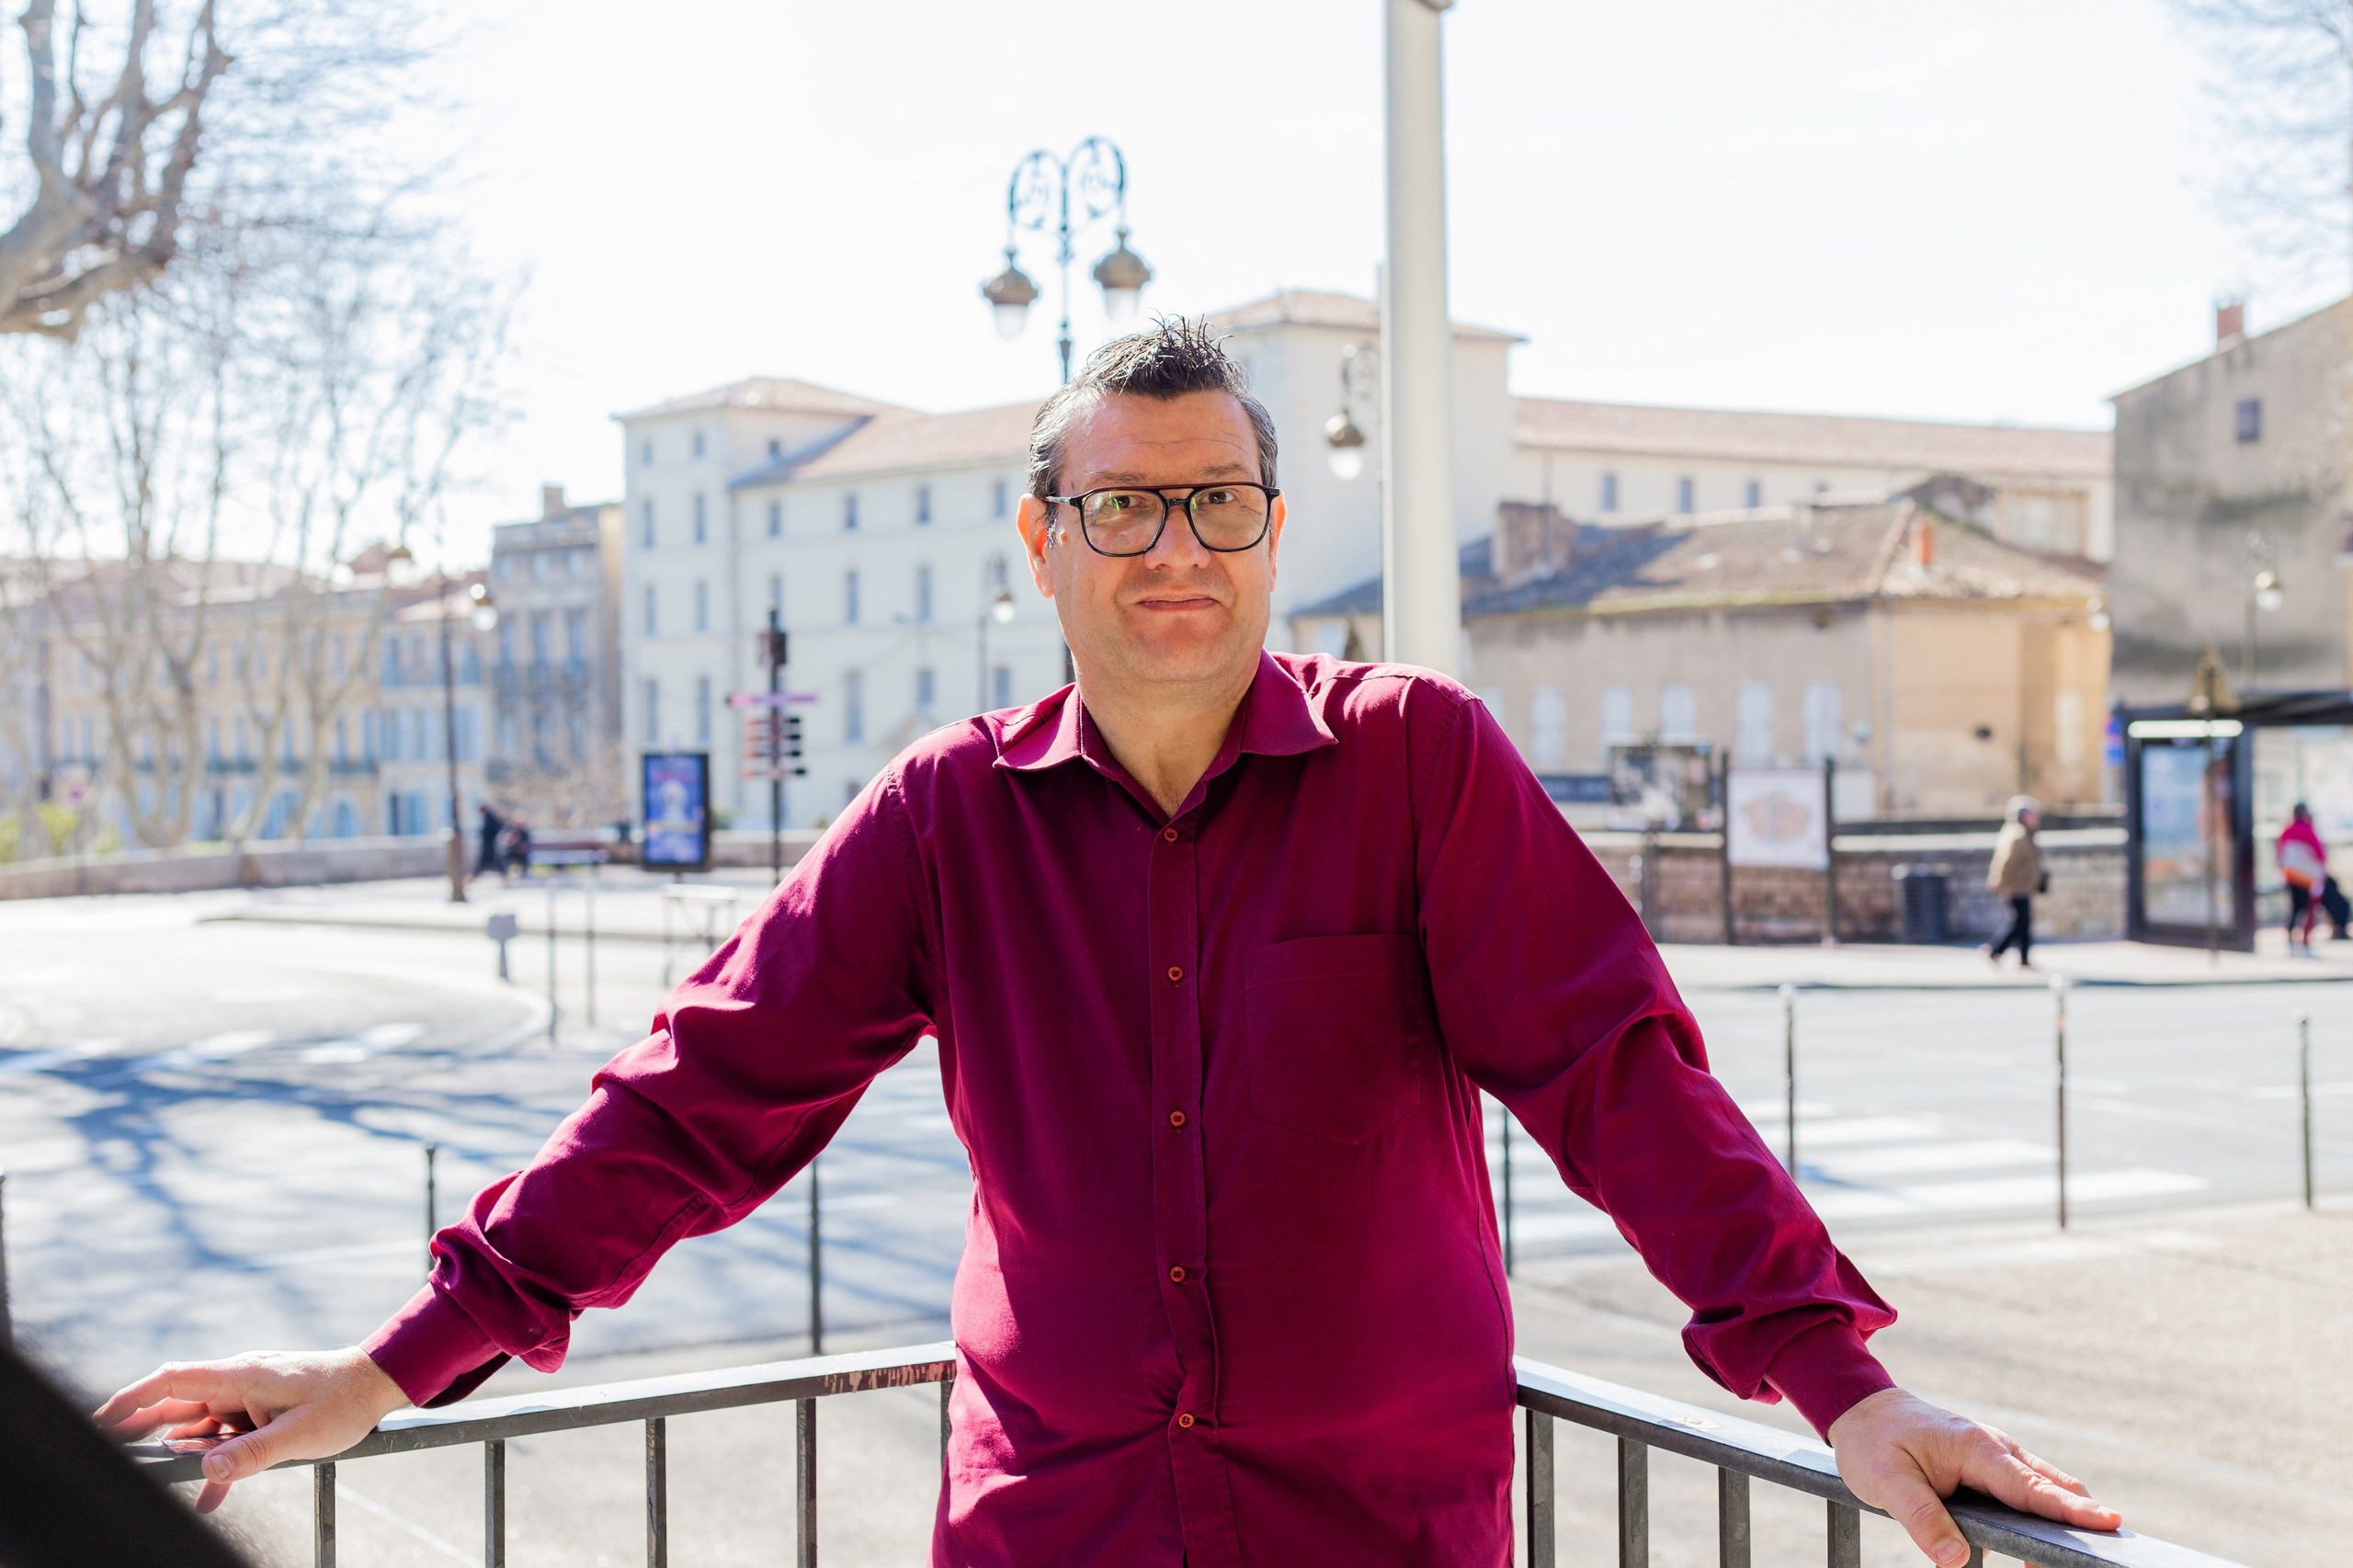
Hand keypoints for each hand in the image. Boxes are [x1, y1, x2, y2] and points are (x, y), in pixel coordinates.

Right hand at [94, 1347, 409, 1513]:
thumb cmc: (343, 1401)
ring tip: (150, 1479)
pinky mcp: (259, 1413)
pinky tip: (208, 1498)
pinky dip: (217, 1466)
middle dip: (142, 1427)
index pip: (174, 1380)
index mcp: (242, 1375)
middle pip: (177, 1403)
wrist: (377, 1384)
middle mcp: (238, 1382)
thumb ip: (253, 1453)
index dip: (132, 1398)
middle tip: (109, 1454)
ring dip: (181, 1452)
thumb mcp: (301, 1434)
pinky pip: (227, 1439)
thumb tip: (206, 1470)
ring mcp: (248, 1397)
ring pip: (200, 1425)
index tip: (101, 1419)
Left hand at [1827, 1388, 2121, 1566]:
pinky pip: (2028, 1494)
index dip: (2070, 1509)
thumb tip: (1954, 1561)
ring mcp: (1997, 1458)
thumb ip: (1921, 1519)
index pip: (2030, 1486)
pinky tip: (2042, 1550)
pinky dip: (2045, 1516)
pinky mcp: (1991, 1470)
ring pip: (2045, 1489)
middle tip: (2102, 1556)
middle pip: (2052, 1488)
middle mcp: (1996, 1449)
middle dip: (2081, 1520)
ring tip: (2074, 1559)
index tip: (2110, 1523)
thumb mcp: (1885, 1481)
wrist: (1863, 1408)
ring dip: (2065, 1519)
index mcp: (1975, 1448)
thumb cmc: (1873, 1442)